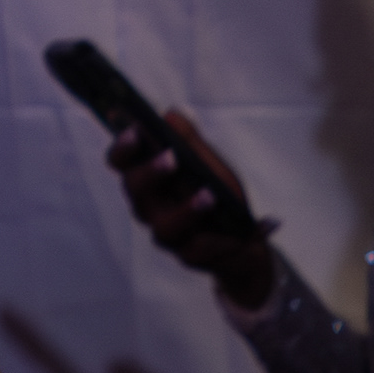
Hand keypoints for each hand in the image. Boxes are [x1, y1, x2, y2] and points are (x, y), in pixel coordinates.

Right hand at [107, 109, 279, 309]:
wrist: (242, 242)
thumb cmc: (217, 196)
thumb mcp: (209, 165)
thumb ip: (190, 142)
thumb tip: (171, 114)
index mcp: (148, 180)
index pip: (121, 162)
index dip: (123, 148)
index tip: (136, 131)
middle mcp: (148, 206)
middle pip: (134, 190)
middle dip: (150, 173)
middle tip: (172, 159)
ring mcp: (166, 234)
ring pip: (164, 227)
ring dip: (187, 211)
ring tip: (210, 197)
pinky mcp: (189, 257)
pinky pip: (202, 251)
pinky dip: (226, 240)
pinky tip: (252, 229)